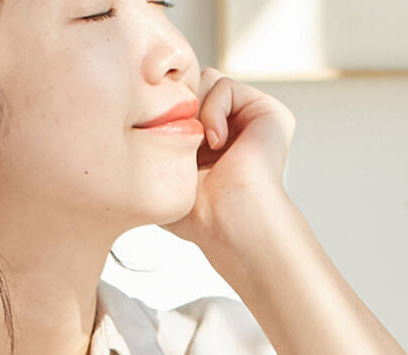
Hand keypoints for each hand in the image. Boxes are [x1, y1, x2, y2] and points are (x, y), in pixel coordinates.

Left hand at [161, 67, 294, 253]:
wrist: (229, 221)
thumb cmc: (201, 212)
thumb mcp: (165, 169)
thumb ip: (156, 141)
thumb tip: (135, 116)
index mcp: (219, 142)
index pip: (186, 102)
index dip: (171, 114)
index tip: (171, 143)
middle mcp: (240, 129)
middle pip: (195, 85)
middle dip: (184, 108)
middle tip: (188, 144)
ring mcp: (256, 120)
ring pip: (208, 81)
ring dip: (198, 111)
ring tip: (204, 145)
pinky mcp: (271, 113)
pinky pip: (225, 85)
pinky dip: (214, 110)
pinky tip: (217, 141)